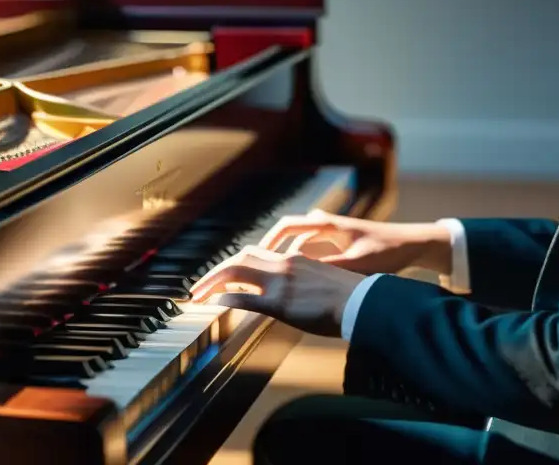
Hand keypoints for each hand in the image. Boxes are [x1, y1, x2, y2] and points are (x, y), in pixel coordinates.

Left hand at [188, 246, 364, 337]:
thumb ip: (307, 275)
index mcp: (295, 259)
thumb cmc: (349, 295)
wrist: (362, 301)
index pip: (256, 253)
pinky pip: (245, 299)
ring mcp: (281, 283)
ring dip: (213, 282)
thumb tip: (298, 284)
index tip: (222, 275)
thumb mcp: (324, 278)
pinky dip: (226, 300)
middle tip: (199, 286)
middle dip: (216, 270)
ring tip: (197, 296)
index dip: (235, 263)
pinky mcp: (281, 303)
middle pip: (240, 257)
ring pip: (236, 272)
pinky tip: (214, 305)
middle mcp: (284, 265)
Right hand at [256, 209, 452, 275]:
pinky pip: (310, 251)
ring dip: (284, 259)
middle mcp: (327, 225)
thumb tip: (300, 274)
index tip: (256, 256)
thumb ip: (329, 266)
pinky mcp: (338, 244)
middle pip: (288, 234)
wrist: (413, 245)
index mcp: (329, 224)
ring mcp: (332, 234)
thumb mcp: (357, 263)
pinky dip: (300, 263)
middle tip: (255, 271)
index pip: (287, 226)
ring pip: (299, 244)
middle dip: (271, 252)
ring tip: (270, 279)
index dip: (269, 241)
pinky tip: (296, 282)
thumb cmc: (387, 251)